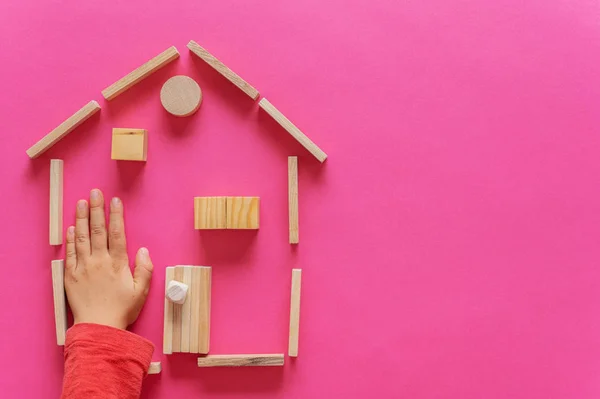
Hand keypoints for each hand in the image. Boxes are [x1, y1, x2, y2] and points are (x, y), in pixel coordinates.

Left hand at [64, 189, 153, 329]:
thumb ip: (144, 268)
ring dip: (82, 218)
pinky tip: (72, 228)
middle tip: (95, 192)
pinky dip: (71, 239)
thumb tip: (143, 249)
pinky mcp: (71, 276)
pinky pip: (70, 253)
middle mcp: (99, 261)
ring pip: (82, 238)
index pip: (117, 233)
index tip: (115, 201)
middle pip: (98, 230)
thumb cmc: (122, 310)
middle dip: (97, 209)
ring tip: (81, 203)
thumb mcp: (141, 291)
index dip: (116, 215)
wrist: (99, 327)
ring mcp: (83, 267)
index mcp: (118, 263)